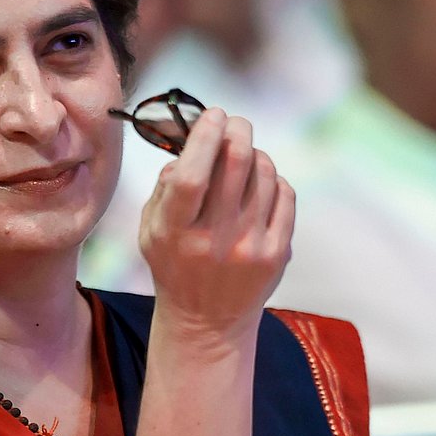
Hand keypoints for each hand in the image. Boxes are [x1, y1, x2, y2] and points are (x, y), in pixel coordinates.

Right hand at [139, 107, 294, 332]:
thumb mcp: (150, 231)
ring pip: (264, 172)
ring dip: (254, 154)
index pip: (192, 175)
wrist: (208, 322)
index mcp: (176, 232)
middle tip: (233, 122)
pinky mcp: (277, 253)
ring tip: (243, 159)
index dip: (204, 136)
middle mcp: (214, 240)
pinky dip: (273, 180)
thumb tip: (193, 145)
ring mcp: (250, 247)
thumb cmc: (175, 265)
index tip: (212, 114)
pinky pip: (285, 193)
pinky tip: (260, 187)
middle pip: (236, 162)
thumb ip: (165, 187)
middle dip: (237, 129)